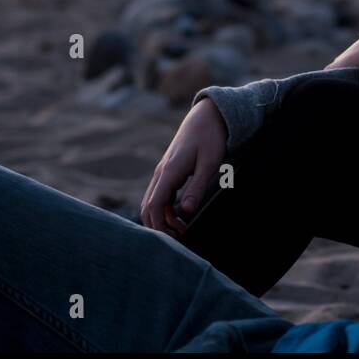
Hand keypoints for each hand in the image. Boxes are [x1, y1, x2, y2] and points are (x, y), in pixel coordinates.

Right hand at [141, 97, 227, 237]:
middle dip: (158, 227)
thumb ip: (196, 188)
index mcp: (169, 172)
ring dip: (163, 219)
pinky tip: (181, 217)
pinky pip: (161, 195)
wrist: (207, 116)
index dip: (159, 227)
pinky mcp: (169, 172)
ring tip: (183, 232)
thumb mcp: (209, 163)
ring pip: (153, 202)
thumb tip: (185, 212)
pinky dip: (166, 210)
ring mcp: (164, 172)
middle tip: (178, 241)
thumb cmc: (210, 137)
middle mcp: (161, 173)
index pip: (154, 206)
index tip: (172, 242)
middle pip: (148, 207)